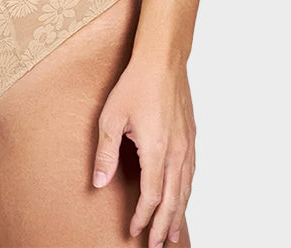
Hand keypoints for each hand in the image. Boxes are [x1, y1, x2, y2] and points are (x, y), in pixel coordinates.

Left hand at [92, 55, 195, 246]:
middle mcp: (176, 152)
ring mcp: (187, 145)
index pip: (152, 196)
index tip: (133, 231)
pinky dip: (187, 192)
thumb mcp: (111, 118)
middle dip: (163, 225)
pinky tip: (182, 197)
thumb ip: (106, 152)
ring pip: (185, 189)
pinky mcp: (191, 136)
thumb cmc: (135, 85)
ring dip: (178, 213)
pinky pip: (191, 173)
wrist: (162, 61)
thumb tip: (99, 183)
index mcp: (156, 151)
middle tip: (156, 245)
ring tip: (171, 232)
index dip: (142, 217)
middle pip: (173, 200)